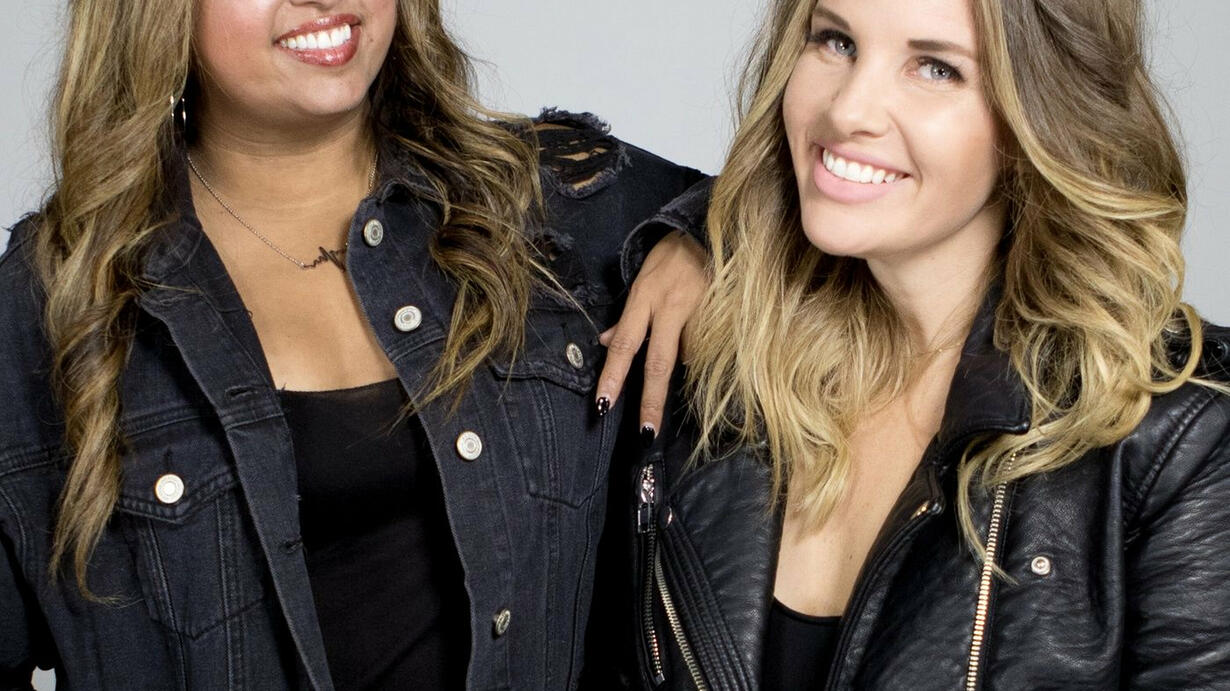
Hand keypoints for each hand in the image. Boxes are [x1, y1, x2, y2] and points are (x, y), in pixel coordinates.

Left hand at [595, 230, 707, 443]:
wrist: (713, 229)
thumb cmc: (672, 255)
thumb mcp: (642, 279)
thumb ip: (627, 316)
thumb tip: (604, 343)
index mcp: (645, 297)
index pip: (624, 344)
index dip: (613, 375)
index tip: (603, 404)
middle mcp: (669, 306)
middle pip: (657, 362)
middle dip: (650, 400)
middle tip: (646, 432)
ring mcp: (699, 312)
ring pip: (688, 355)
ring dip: (683, 360)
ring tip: (686, 332)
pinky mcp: (722, 315)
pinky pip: (707, 344)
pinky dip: (700, 348)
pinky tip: (704, 330)